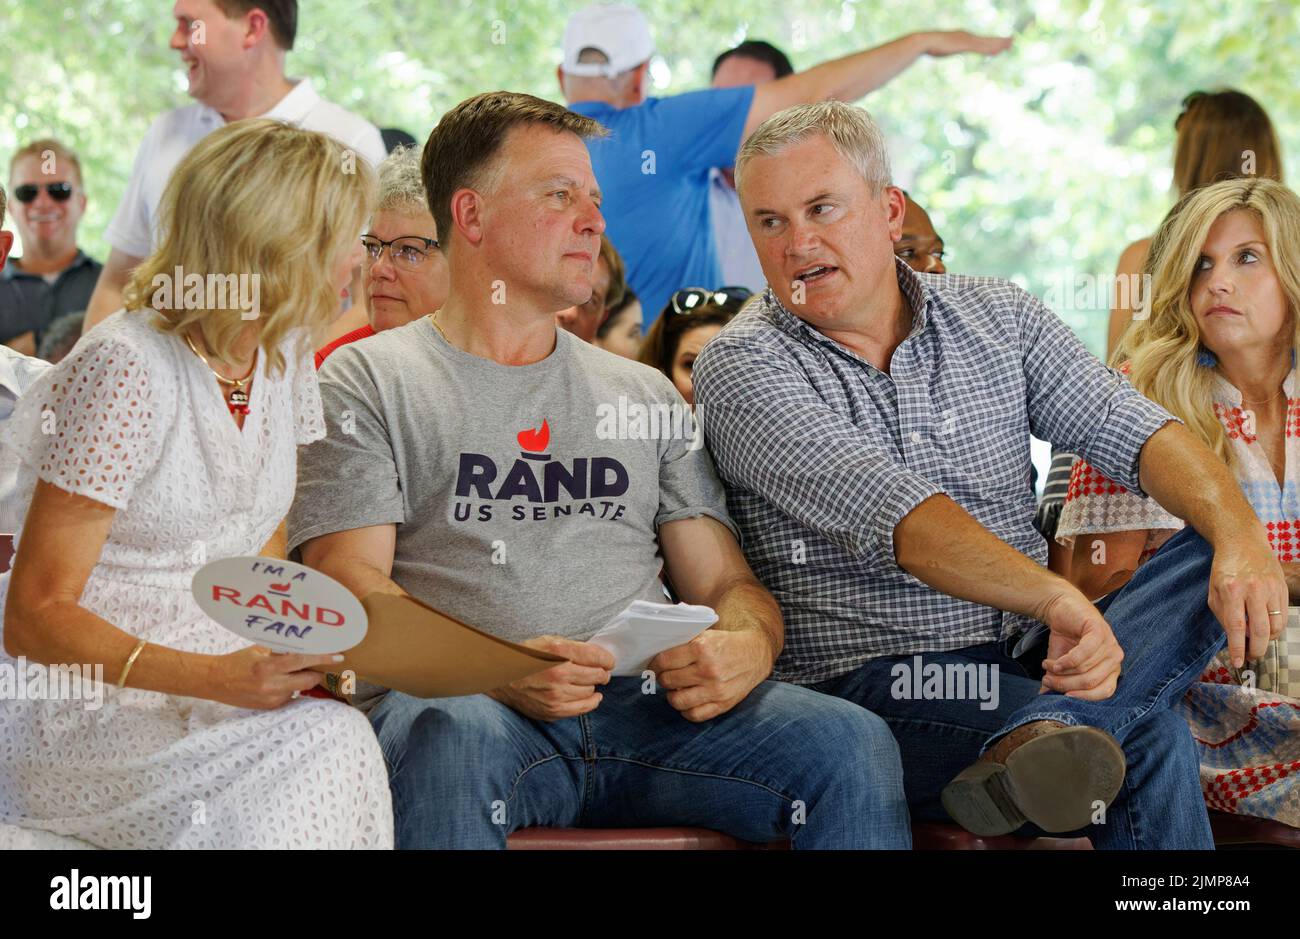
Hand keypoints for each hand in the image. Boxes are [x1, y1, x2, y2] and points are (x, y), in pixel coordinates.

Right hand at [208, 646, 344, 709]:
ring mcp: (271, 699)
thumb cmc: (238, 661)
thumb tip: (306, 647)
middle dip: (316, 673)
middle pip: (308, 680)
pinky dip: (290, 688)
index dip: (322, 658)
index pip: (302, 661)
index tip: (338, 657)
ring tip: (289, 672)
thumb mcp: (260, 650)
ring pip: (299, 688)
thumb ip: (282, 651)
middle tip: (318, 665)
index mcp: (269, 667)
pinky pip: (289, 697)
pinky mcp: (270, 707)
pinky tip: (279, 682)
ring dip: (301, 680)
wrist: (216, 681)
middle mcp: (272, 685)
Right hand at [488, 635, 612, 721]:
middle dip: (602, 672)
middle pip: (597, 675)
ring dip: (592, 686)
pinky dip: (592, 702)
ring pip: (591, 691)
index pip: (597, 656)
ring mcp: (556, 694)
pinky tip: (594, 697)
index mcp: (559, 651)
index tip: (608, 661)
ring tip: (586, 681)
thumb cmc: (527, 657)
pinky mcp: (553, 710)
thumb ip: (573, 647)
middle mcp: (559, 673)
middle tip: (601, 672)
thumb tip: (599, 656)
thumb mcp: (549, 640)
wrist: (502, 678)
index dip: (607, 659)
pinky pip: (583, 708)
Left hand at [649, 628, 774, 722]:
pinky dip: (686, 710)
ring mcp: (716, 690)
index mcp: (702, 649)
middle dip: (663, 678)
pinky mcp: (723, 704)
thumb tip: (657, 655)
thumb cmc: (726, 644)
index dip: (655, 664)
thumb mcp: (706, 635)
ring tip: (676, 689)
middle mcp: (708, 670)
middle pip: (668, 680)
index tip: (654, 666)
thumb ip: (684, 643)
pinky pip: (694, 715)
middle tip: (665, 676)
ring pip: (677, 701)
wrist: (755, 654)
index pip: (665, 661)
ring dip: (672, 695)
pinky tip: (688, 700)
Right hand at [919, 31, 1013, 57]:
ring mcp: (966, 40)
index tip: (1000, 44)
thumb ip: (942, 48)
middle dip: (1000, 41)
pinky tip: (998, 50)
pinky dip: (991, 48)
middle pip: (987, 39)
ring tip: (1010, 44)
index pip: (980, 40)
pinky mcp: (965, 45)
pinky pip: (982, 48)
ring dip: (999, 44)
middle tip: (1012, 41)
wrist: (924, 42)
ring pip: (987, 43)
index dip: (991, 42)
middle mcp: (967, 36)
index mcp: (962, 37)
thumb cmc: (927, 45)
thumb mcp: (938, 48)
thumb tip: (939, 49)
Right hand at [1034, 590, 1123, 700]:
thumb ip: (1058, 681)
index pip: (1104, 692)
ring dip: (1060, 671)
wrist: (1061, 609)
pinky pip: (1083, 653)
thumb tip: (1044, 699)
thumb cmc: (1065, 639)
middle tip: (1047, 680)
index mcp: (1111, 670)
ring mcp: (1110, 644)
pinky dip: (1065, 660)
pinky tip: (1052, 661)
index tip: (1061, 695)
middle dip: (1065, 684)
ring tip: (1045, 666)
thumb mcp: (1062, 665)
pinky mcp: (1099, 631)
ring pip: (1085, 669)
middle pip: (1091, 682)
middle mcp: (1115, 659)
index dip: (1081, 698)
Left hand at [1209, 537, 1287, 666]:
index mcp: (1231, 590)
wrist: (1244, 542)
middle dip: (1256, 650)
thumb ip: (1222, 615)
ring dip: (1267, 640)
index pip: (1235, 627)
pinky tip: (1266, 628)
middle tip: (1251, 656)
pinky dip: (1276, 627)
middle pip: (1260, 631)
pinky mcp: (1282, 588)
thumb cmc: (1225, 569)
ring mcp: (1271, 588)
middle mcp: (1254, 589)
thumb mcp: (1214, 590)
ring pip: (1276, 626)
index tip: (1238, 663)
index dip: (1237, 649)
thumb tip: (1234, 638)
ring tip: (1257, 641)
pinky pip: (1283, 616)